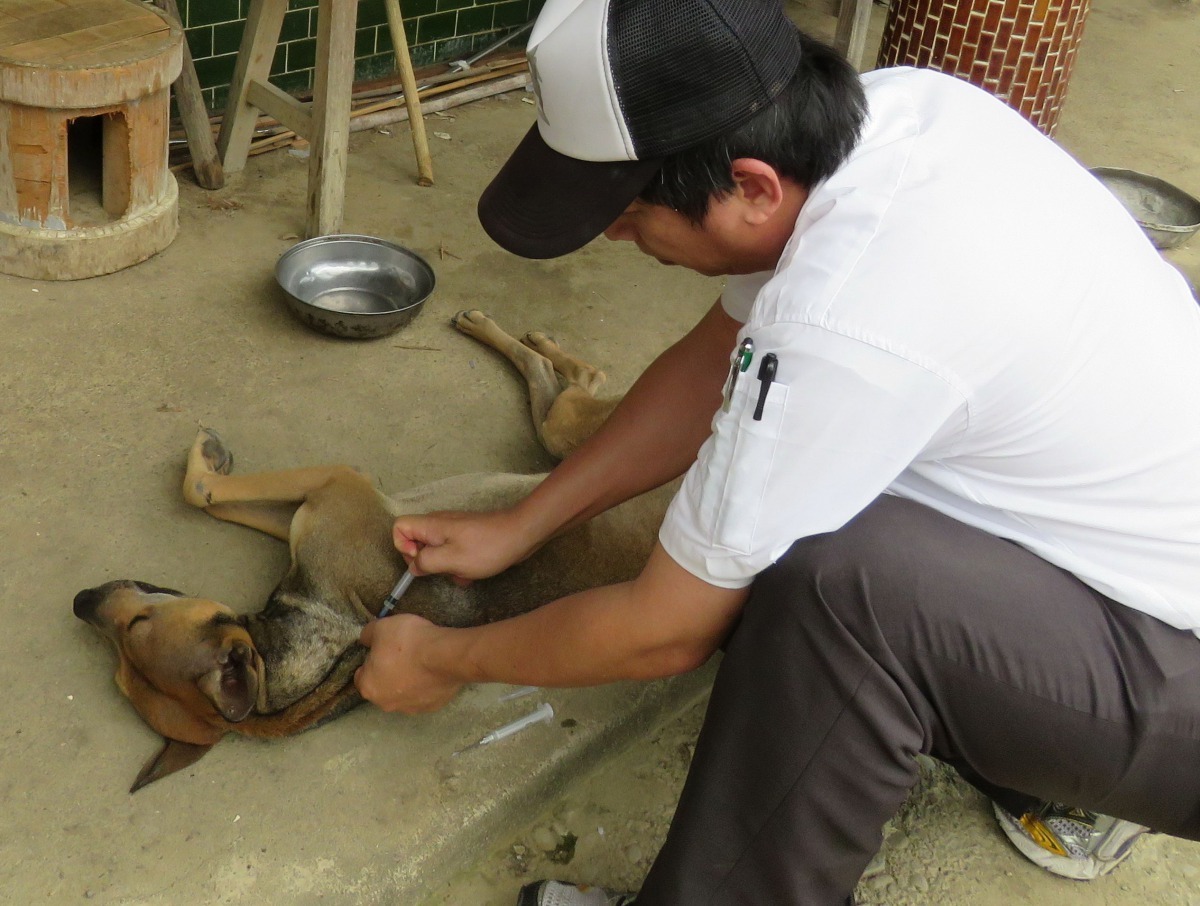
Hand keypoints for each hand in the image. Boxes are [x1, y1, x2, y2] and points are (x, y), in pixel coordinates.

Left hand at [354, 614, 462, 713]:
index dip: (370, 662)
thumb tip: (366, 640)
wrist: (445, 655)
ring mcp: (410, 709)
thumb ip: (368, 635)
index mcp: (368, 687)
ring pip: (403, 695)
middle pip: (382, 688)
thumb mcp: (382, 627)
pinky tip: (433, 672)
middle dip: (388, 674)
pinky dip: (426, 687)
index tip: (383, 650)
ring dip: (407, 683)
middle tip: (402, 656)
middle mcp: (386, 704)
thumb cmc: (407, 642)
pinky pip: (424, 696)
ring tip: (420, 664)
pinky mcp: (431, 707)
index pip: (361, 676)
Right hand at [393, 508, 534, 581]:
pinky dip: (459, 565)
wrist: (521, 534)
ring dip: (446, 567)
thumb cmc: (486, 547)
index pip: (399, 527)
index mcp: (431, 525)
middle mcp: (439, 524)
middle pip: (416, 542)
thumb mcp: (451, 560)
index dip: (402, 546)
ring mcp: (454, 531)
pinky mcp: (467, 538)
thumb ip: (425, 562)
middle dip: (427, 562)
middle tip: (443, 569)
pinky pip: (453, 553)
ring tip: (462, 572)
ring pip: (436, 551)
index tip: (421, 560)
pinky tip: (473, 572)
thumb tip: (414, 566)